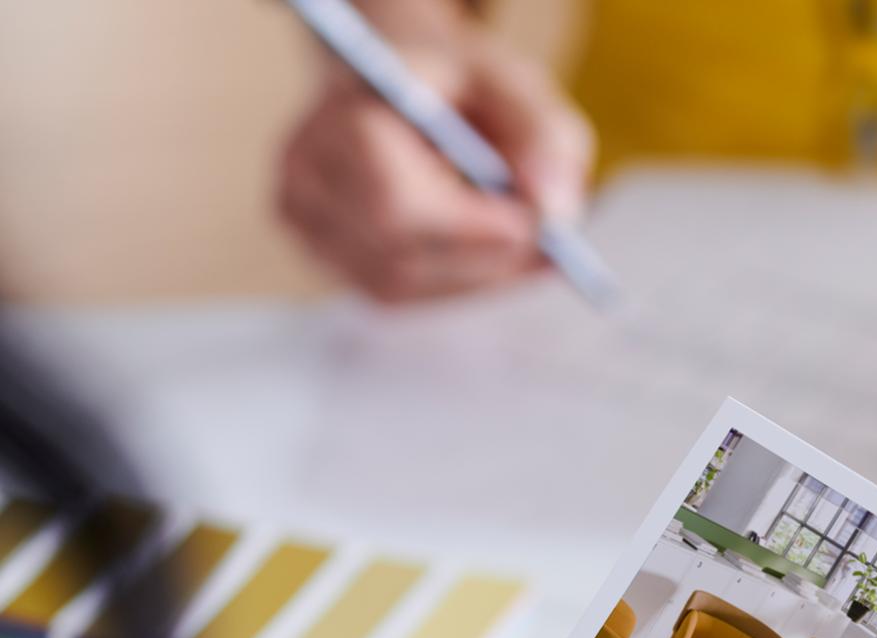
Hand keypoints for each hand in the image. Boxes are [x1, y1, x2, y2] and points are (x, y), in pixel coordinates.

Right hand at [277, 19, 593, 302]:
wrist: (397, 85)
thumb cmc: (457, 88)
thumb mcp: (512, 86)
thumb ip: (542, 137)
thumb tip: (554, 214)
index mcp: (343, 113)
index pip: (397, 204)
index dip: (471, 230)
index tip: (537, 232)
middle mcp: (306, 170)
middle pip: (399, 256)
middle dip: (482, 261)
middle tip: (548, 255)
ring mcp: (304, 220)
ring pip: (399, 285)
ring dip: (472, 278)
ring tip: (526, 252)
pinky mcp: (321, 254)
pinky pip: (393, 295)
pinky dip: (450, 284)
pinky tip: (486, 259)